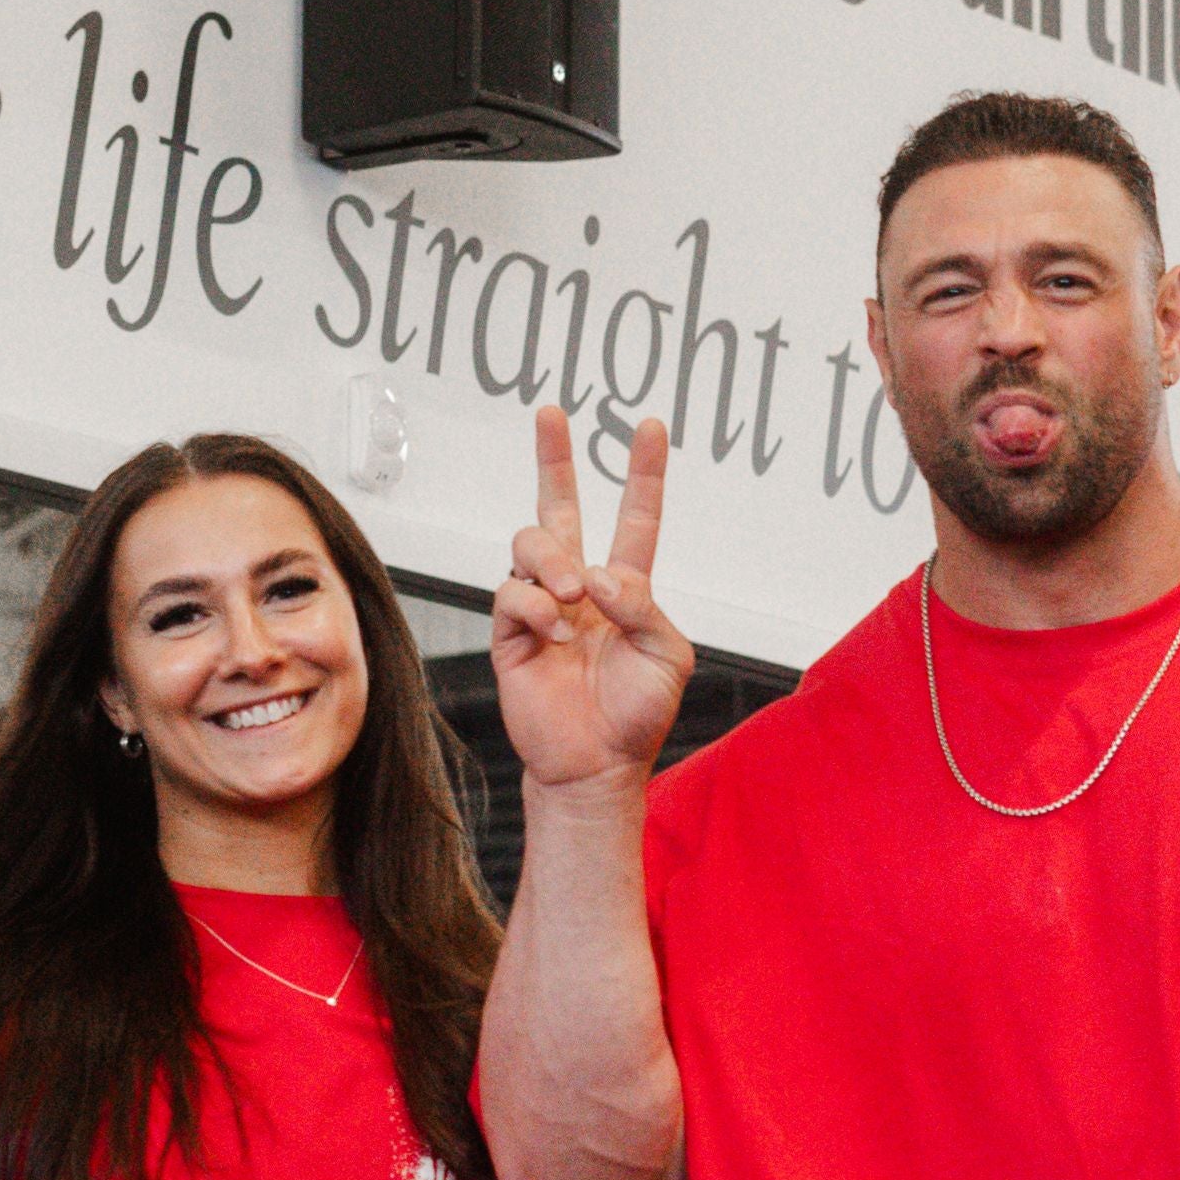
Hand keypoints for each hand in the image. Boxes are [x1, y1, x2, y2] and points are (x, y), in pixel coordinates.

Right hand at [492, 408, 694, 791]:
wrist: (597, 766)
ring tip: (572, 596)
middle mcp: (579, 589)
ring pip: (530, 543)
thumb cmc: (637, 715)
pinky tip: (556, 631)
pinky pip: (511, 592)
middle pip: (560, 508)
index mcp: (624, 590)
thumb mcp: (668, 656)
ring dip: (552, 560)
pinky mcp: (511, 634)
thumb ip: (643, 606)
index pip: (634, 519)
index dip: (642, 474)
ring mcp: (541, 608)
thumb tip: (598, 575)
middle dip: (554, 458)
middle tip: (552, 413)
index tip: (650, 427)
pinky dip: (536, 606)